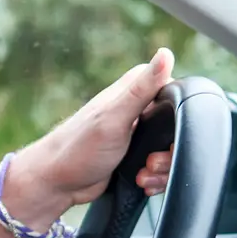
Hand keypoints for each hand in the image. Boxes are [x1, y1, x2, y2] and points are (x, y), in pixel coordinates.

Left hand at [0, 48, 176, 229]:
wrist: (56, 184)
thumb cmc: (78, 148)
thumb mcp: (114, 117)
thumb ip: (142, 88)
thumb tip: (166, 54)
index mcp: (133, 91)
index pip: (174, 89)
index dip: (179, 112)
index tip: (169, 133)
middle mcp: (136, 109)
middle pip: (176, 124)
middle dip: (169, 150)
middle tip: (151, 161)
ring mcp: (136, 133)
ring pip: (169, 148)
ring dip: (162, 168)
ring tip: (144, 173)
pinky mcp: (134, 155)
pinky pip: (159, 166)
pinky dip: (155, 178)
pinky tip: (142, 182)